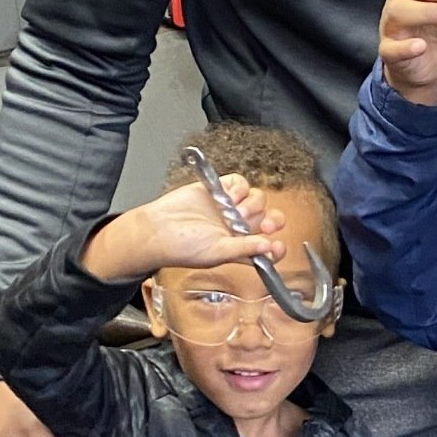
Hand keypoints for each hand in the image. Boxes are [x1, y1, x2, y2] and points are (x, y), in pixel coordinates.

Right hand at [82, 174, 285, 282]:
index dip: (277, 247)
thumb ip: (243, 250)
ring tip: (233, 212)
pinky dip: (239, 188)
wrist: (157, 229)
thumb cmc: (181, 248)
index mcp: (239, 247)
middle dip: (272, 220)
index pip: (268, 248)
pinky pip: (240, 183)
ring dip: (251, 204)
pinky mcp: (219, 189)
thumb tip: (268, 249)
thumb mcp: (216, 253)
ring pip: (257, 199)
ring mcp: (229, 208)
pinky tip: (227, 196)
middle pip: (268, 219)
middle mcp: (238, 228)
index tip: (279, 246)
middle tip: (267, 225)